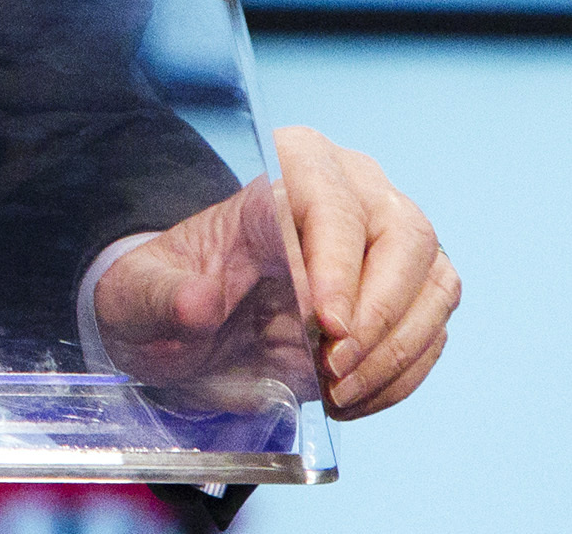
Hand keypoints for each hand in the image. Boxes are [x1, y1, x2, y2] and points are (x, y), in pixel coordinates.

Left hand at [94, 125, 455, 419]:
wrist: (186, 325)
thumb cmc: (169, 294)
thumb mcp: (137, 296)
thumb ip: (161, 295)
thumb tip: (197, 301)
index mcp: (283, 172)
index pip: (329, 198)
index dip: (336, 262)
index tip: (325, 325)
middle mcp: (350, 193)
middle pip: (405, 233)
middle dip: (378, 310)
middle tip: (334, 367)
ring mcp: (389, 243)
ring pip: (434, 281)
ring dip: (394, 348)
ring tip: (336, 390)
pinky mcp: (408, 296)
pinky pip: (431, 331)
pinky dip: (399, 375)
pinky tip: (347, 398)